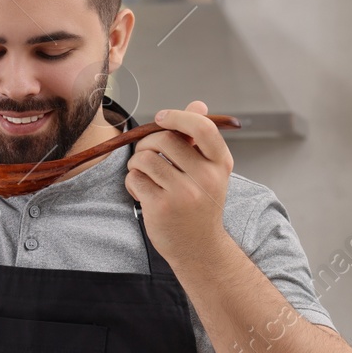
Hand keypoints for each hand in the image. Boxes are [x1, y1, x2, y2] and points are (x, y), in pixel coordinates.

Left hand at [123, 100, 233, 269]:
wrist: (199, 248)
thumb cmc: (200, 205)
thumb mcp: (208, 172)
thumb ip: (199, 139)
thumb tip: (198, 104)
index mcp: (220, 164)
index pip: (202, 127)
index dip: (177, 116)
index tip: (161, 118)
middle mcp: (205, 178)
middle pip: (165, 139)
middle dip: (147, 142)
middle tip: (145, 154)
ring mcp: (183, 194)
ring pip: (145, 159)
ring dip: (136, 164)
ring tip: (143, 174)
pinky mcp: (161, 207)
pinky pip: (135, 179)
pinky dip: (132, 182)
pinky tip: (141, 191)